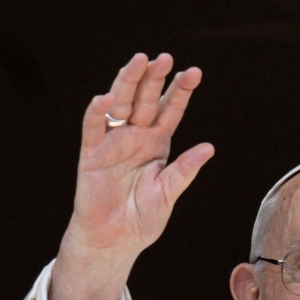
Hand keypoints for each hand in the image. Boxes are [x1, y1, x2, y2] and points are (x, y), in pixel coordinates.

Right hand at [50, 53, 214, 299]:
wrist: (114, 241)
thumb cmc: (142, 219)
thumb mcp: (168, 194)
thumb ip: (184, 170)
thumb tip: (208, 148)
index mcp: (158, 143)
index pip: (170, 110)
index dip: (180, 91)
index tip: (194, 72)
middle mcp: (136, 137)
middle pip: (145, 99)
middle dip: (154, 78)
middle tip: (165, 58)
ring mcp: (113, 142)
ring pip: (120, 104)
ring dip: (128, 82)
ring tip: (139, 61)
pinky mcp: (91, 153)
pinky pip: (93, 127)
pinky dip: (98, 112)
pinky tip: (106, 98)